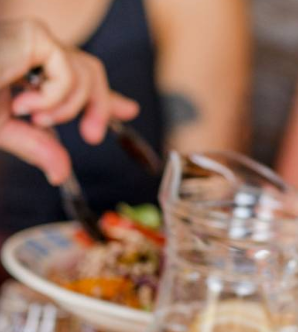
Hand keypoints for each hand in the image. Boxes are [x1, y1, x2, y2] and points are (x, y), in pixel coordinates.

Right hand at [0, 19, 138, 183]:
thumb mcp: (3, 129)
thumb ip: (36, 146)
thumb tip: (61, 174)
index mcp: (27, 70)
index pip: (76, 78)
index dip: (105, 96)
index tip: (128, 110)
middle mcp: (33, 52)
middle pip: (90, 71)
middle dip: (103, 104)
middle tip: (92, 136)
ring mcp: (35, 40)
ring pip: (87, 73)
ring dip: (69, 107)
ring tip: (37, 119)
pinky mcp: (35, 35)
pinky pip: (70, 73)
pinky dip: (55, 97)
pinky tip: (26, 104)